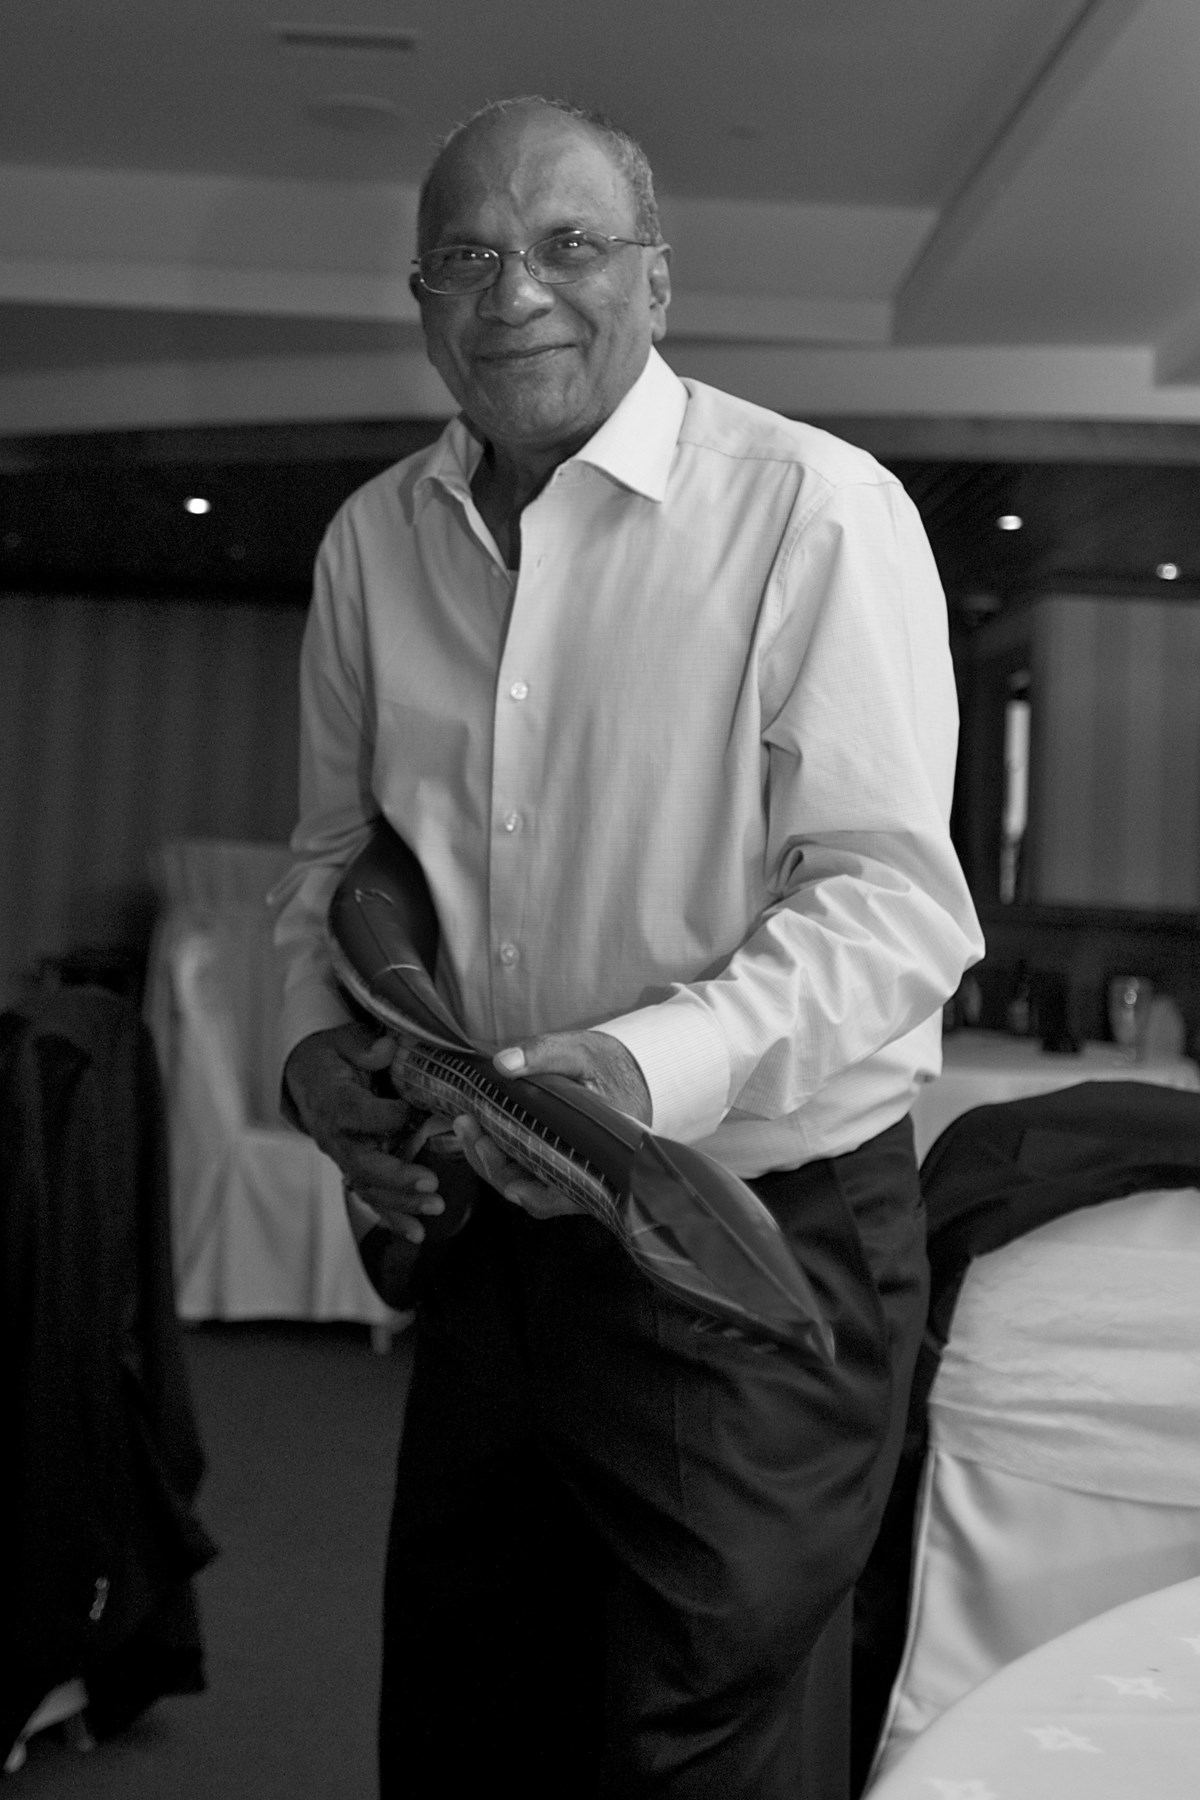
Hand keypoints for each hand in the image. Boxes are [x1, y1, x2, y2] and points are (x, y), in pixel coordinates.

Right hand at [283, 1023, 444, 1242]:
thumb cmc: (332, 1057)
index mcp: (333, 1101)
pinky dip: (394, 1218)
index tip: (415, 1111)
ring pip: (370, 1187)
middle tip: (431, 1183)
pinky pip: (372, 1198)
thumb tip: (387, 1049)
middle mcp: (336, 1137)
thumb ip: (363, 1046)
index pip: (357, 1114)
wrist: (306, 1078)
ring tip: (435, 1209)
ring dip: (402, 1203)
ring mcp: (345, 1157)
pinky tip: (417, 1233)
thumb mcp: (344, 1040)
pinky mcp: (355, 1168)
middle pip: (363, 1164)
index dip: (387, 1117)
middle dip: (398, 1177)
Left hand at [452, 1029, 650, 1219]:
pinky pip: (524, 1172)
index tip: (500, 1168)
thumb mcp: (582, 1052)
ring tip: (466, 1123)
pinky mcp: (555, 1163)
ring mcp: (569, 1173)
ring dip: (490, 1161)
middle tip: (467, 1125)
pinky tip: (479, 1130)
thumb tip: (502, 1064)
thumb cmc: (612, 1065)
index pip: (565, 1194)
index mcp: (604, 1158)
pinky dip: (499, 1155)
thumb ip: (544, 1054)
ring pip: (525, 1185)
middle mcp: (588, 1176)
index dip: (531, 1192)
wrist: (629, 1069)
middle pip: (535, 1194)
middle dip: (494, 1166)